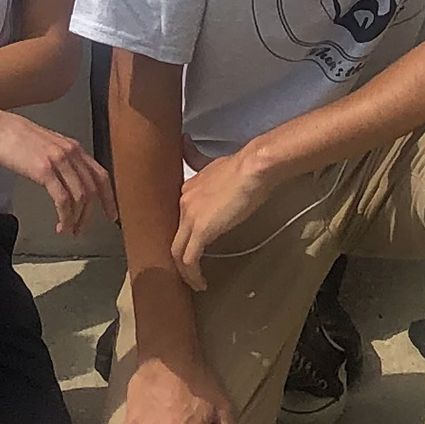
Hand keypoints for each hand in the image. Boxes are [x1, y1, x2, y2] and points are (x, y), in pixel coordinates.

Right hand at [0, 107, 113, 232]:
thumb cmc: (17, 137)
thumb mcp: (49, 146)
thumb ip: (63, 160)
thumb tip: (71, 182)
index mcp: (75, 148)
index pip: (101, 176)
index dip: (109, 198)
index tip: (112, 216)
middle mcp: (71, 153)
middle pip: (92, 190)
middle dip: (90, 215)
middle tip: (81, 230)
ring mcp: (59, 161)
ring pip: (80, 197)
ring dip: (76, 219)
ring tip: (68, 231)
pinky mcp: (44, 170)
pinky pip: (62, 199)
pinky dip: (65, 217)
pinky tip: (60, 225)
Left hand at [168, 144, 275, 284]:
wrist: (252, 168)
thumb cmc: (241, 167)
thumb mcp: (213, 162)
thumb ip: (196, 157)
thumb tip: (185, 140)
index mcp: (184, 191)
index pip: (175, 221)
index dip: (181, 239)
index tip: (190, 252)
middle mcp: (181, 204)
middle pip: (172, 239)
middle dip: (178, 259)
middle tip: (189, 274)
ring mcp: (189, 217)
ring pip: (177, 253)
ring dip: (184, 272)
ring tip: (195, 283)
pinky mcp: (200, 231)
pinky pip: (189, 260)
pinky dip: (192, 275)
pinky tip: (202, 283)